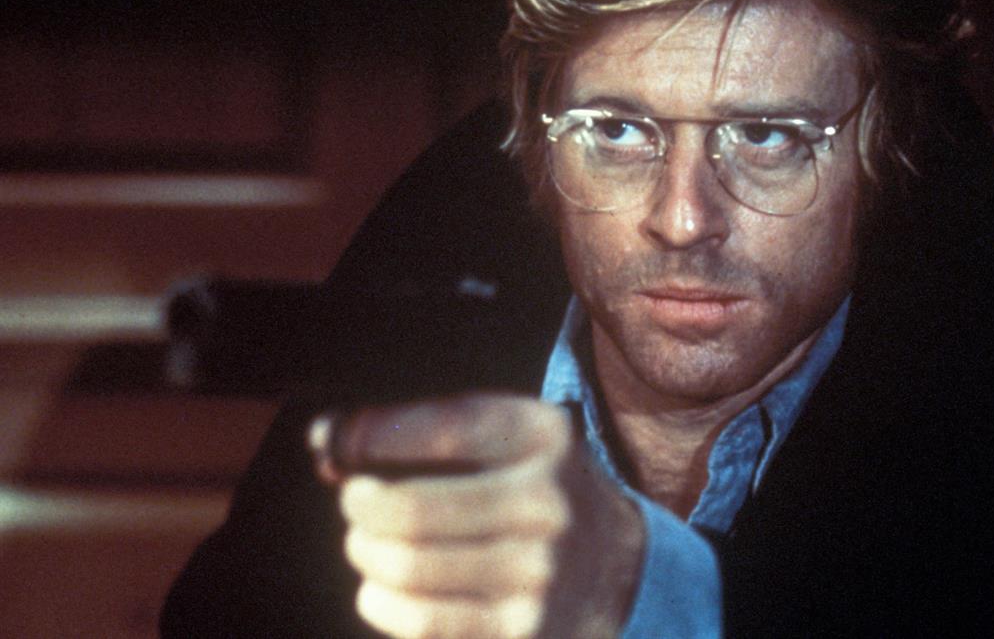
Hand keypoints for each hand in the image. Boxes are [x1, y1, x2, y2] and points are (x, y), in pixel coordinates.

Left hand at [309, 392, 643, 638]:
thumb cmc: (532, 489)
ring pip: (402, 567)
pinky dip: (379, 601)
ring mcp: (536, 573)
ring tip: (369, 544)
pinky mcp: (521, 631)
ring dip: (365, 553)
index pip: (436, 427)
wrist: (616, 569)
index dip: (364, 436)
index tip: (332, 444)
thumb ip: (422, 428)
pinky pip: (418, 619)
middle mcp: (544, 502)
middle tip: (355, 501)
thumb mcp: (507, 437)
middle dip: (358, 504)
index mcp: (540, 436)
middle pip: (405, 508)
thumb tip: (324, 441)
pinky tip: (382, 589)